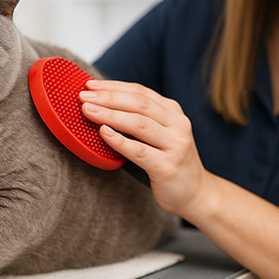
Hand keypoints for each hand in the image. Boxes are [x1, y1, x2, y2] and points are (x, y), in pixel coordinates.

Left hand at [79, 79, 207, 216]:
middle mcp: (177, 124)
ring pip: (139, 124)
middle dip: (108, 97)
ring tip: (87, 111)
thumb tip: (100, 104)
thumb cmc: (168, 162)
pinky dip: (119, 140)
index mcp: (173, 112)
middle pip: (138, 104)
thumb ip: (139, 119)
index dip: (113, 86)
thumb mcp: (159, 134)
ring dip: (110, 114)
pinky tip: (103, 133)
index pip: (140, 91)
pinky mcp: (168, 166)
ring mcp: (176, 145)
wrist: (195, 193)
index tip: (89, 85)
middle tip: (83, 96)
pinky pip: (140, 151)